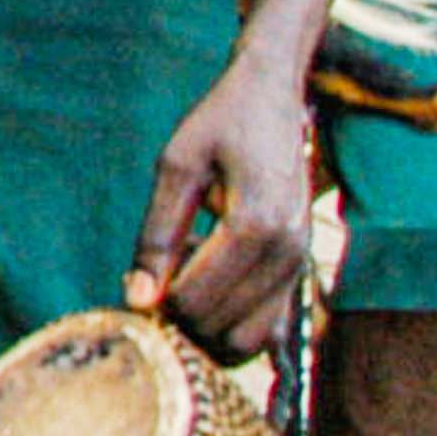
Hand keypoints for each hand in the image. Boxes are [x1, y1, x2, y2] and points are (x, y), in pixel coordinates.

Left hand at [130, 53, 316, 355]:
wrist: (275, 96)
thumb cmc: (221, 123)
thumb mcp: (176, 167)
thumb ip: (157, 236)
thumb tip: (138, 300)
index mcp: (256, 224)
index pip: (196, 301)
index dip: (156, 304)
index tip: (135, 280)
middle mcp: (288, 251)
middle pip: (220, 327)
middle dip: (179, 318)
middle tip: (154, 280)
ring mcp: (301, 263)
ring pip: (247, 339)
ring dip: (206, 326)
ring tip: (182, 280)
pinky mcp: (301, 267)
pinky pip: (267, 327)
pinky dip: (230, 323)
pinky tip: (207, 282)